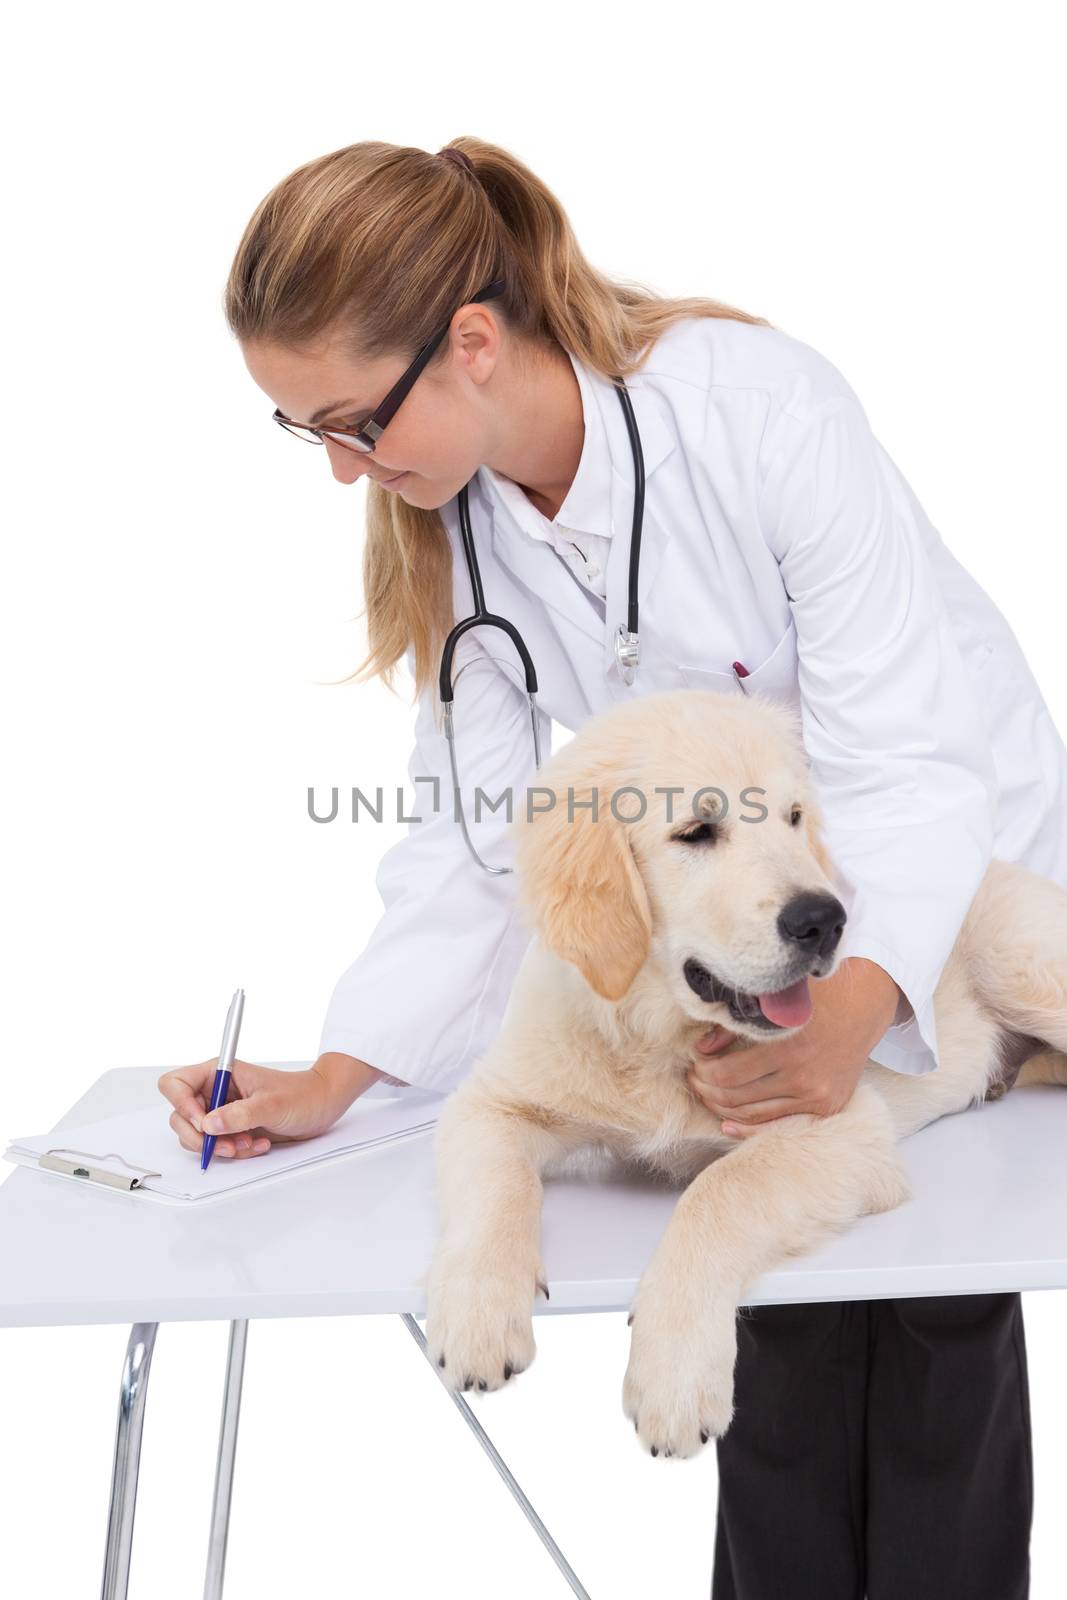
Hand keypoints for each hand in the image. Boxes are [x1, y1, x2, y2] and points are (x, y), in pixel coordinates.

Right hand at [157, 1057, 362, 1158]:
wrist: (322, 1105)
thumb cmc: (302, 1095)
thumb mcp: (271, 1104)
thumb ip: (239, 1115)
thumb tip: (207, 1125)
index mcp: (219, 1073)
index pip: (175, 1083)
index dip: (181, 1105)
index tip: (204, 1122)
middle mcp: (215, 1091)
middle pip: (179, 1116)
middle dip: (202, 1136)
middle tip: (227, 1145)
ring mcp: (221, 1111)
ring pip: (197, 1136)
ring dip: (220, 1147)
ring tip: (249, 1144)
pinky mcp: (231, 1129)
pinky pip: (216, 1146)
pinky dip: (233, 1152)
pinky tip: (257, 1145)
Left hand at [686, 957, 901, 1137]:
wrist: (863, 1009)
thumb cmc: (815, 998)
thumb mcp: (773, 1002)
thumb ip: (735, 1026)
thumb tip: (702, 1049)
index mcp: (786, 1047)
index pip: (727, 1073)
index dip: (703, 1072)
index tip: (694, 1063)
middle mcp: (802, 1077)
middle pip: (737, 1097)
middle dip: (707, 1090)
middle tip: (693, 1080)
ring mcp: (815, 1096)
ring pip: (754, 1115)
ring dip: (723, 1109)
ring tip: (707, 1095)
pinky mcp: (825, 1108)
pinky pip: (778, 1125)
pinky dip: (750, 1129)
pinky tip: (728, 1125)